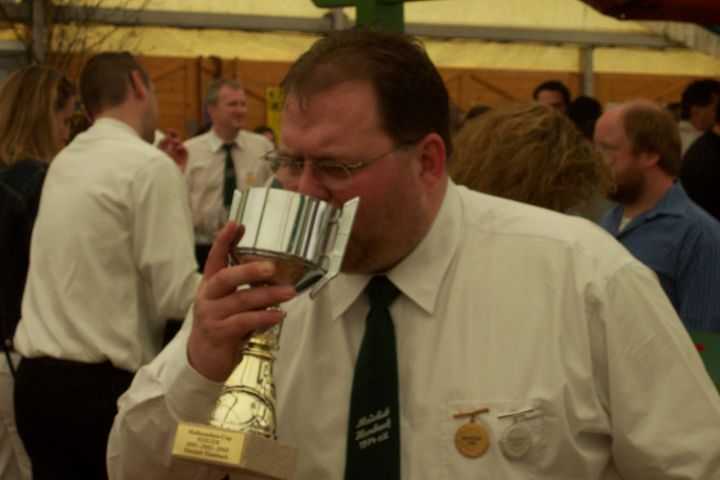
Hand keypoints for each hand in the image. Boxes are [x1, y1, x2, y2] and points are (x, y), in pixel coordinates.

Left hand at [158, 129, 187, 171]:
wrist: (160, 179)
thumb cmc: (155, 167)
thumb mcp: (156, 153)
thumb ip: (162, 144)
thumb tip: (168, 136)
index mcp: (162, 151)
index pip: (167, 141)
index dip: (169, 135)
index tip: (169, 130)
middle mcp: (170, 154)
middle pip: (174, 142)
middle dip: (175, 136)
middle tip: (173, 132)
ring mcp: (177, 158)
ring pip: (180, 146)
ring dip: (178, 142)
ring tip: (174, 142)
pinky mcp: (182, 163)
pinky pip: (185, 153)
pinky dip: (183, 148)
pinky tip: (178, 147)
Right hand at [187, 221, 295, 380]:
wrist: (203, 360)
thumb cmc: (222, 326)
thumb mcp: (229, 303)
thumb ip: (245, 289)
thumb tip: (276, 274)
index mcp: (210, 286)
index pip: (214, 258)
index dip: (223, 241)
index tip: (236, 224)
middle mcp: (207, 298)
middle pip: (225, 278)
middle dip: (248, 269)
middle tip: (272, 267)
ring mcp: (210, 316)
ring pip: (240, 300)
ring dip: (267, 295)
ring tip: (289, 292)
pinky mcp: (219, 334)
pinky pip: (243, 322)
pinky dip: (263, 317)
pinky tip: (278, 315)